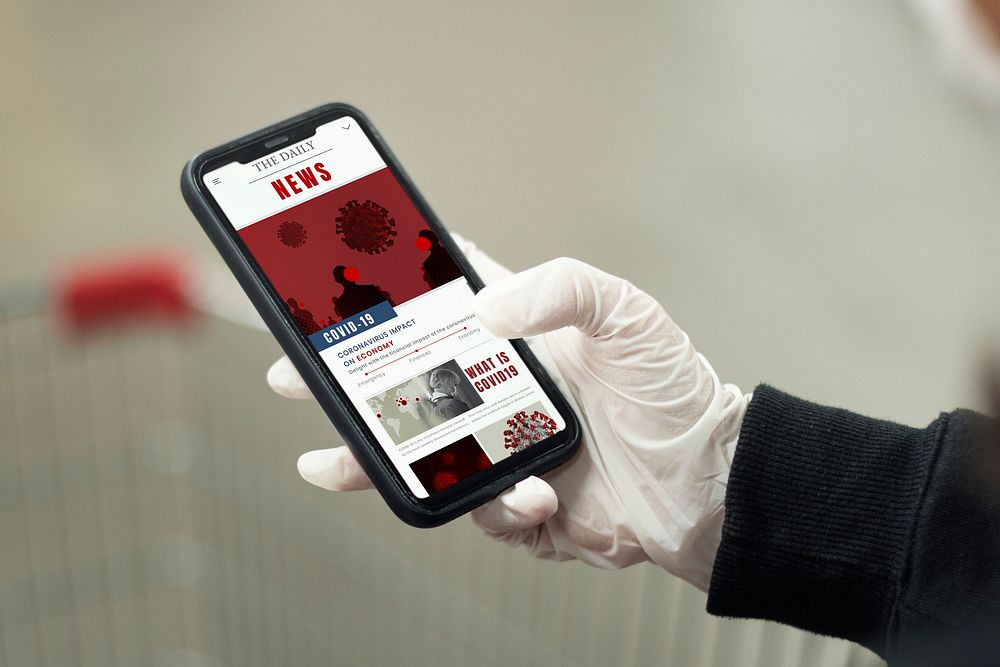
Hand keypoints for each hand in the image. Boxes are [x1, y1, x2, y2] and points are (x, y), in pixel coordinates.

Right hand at [268, 236, 748, 590]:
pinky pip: (482, 511)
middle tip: (292, 374)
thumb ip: (562, 287)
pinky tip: (534, 494)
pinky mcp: (520, 507)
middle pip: (407, 386)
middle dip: (346, 383)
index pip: (442, 308)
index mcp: (522, 343)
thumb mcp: (628, 315)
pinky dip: (497, 504)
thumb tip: (485, 309)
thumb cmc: (674, 395)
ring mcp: (505, 453)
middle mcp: (503, 397)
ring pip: (421, 458)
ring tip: (325, 463)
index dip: (390, 294)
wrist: (712, 487)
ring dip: (373, 460)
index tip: (335, 279)